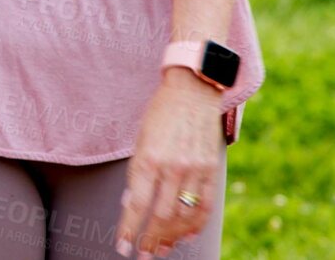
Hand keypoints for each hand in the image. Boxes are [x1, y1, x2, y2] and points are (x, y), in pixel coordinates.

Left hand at [115, 70, 223, 257]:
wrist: (193, 90)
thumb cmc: (160, 114)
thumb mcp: (140, 139)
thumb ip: (138, 172)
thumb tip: (133, 204)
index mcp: (148, 158)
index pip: (136, 205)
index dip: (128, 230)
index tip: (123, 247)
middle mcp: (172, 166)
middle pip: (161, 216)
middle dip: (150, 240)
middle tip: (144, 253)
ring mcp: (194, 169)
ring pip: (183, 215)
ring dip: (172, 237)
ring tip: (163, 248)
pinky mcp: (211, 169)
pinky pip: (205, 205)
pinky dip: (195, 224)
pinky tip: (186, 235)